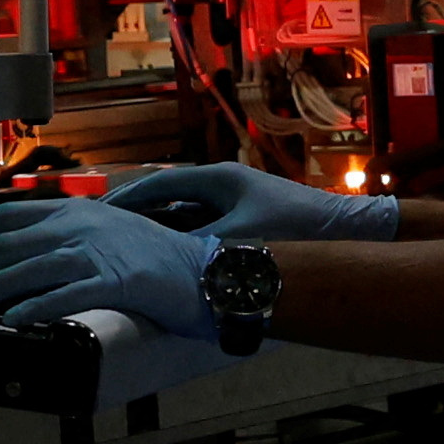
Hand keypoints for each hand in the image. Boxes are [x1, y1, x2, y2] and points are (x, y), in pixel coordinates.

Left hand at [0, 194, 216, 329]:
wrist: (208, 269)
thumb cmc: (158, 259)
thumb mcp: (106, 233)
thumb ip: (67, 238)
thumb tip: (23, 258)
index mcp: (74, 209)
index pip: (6, 216)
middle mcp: (80, 224)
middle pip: (5, 244)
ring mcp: (97, 251)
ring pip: (24, 267)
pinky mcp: (116, 280)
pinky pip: (64, 294)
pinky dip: (32, 306)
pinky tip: (10, 319)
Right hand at [103, 161, 396, 243]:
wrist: (345, 228)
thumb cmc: (296, 227)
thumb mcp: (238, 241)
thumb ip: (196, 251)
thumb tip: (160, 264)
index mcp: (217, 179)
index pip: (158, 184)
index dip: (126, 200)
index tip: (97, 216)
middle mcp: (222, 186)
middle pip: (167, 199)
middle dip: (137, 217)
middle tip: (103, 235)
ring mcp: (233, 203)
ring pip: (183, 216)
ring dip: (159, 231)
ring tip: (128, 251)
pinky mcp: (245, 221)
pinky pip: (202, 229)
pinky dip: (182, 242)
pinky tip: (169, 262)